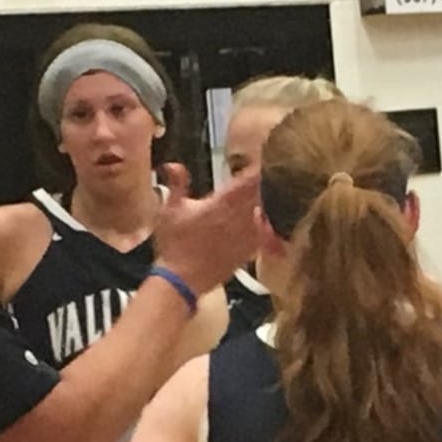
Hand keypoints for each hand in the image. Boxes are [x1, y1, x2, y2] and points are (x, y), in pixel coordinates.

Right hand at [152, 165, 260, 297]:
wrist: (181, 282)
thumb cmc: (174, 245)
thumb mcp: (169, 211)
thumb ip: (176, 184)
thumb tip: (173, 164)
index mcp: (224, 202)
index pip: (250, 177)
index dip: (257, 166)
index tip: (259, 159)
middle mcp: (241, 216)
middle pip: (264, 193)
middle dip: (266, 183)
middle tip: (269, 175)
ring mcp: (248, 235)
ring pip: (269, 213)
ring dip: (269, 204)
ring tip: (272, 197)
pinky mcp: (249, 252)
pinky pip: (267, 236)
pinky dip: (269, 227)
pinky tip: (268, 224)